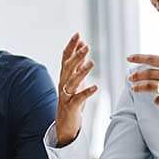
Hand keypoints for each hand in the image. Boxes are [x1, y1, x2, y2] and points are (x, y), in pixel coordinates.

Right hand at [55, 32, 98, 146]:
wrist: (64, 124)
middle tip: (86, 46)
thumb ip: (79, 64)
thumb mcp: (76, 80)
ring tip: (91, 63)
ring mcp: (66, 95)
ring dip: (82, 71)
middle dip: (76, 56)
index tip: (78, 34)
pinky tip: (95, 87)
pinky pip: (78, 98)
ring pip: (72, 81)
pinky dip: (86, 92)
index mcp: (64, 76)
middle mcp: (63, 83)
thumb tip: (83, 46)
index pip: (65, 57)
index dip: (71, 46)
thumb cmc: (71, 100)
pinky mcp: (71, 106)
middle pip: (68, 67)